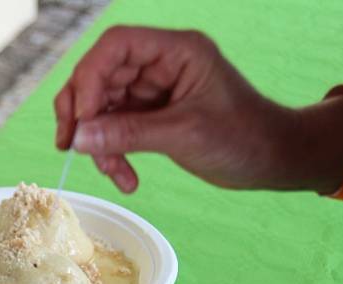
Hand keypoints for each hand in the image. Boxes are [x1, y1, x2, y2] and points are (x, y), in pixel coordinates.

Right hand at [54, 26, 342, 193]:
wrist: (272, 160)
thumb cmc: (245, 138)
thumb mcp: (184, 134)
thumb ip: (128, 134)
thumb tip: (78, 139)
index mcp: (176, 50)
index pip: (116, 46)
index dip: (89, 76)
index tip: (81, 117)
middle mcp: (160, 65)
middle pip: (99, 75)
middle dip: (83, 113)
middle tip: (70, 145)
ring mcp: (154, 91)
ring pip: (102, 107)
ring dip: (98, 142)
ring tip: (112, 173)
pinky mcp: (151, 116)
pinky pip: (116, 129)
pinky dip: (113, 153)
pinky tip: (125, 178)